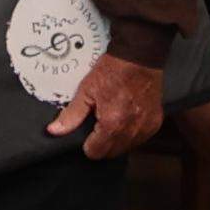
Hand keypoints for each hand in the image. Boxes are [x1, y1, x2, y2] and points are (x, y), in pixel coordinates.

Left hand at [46, 51, 164, 158]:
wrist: (139, 57)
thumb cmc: (112, 71)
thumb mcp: (86, 91)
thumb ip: (71, 115)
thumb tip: (54, 131)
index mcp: (112, 124)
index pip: (95, 152)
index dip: (88, 144)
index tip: (88, 132)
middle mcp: (131, 130)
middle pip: (111, 153)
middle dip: (102, 143)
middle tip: (100, 124)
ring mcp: (146, 128)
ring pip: (126, 148)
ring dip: (118, 140)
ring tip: (114, 119)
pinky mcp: (155, 122)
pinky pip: (140, 139)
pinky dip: (132, 134)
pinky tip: (127, 118)